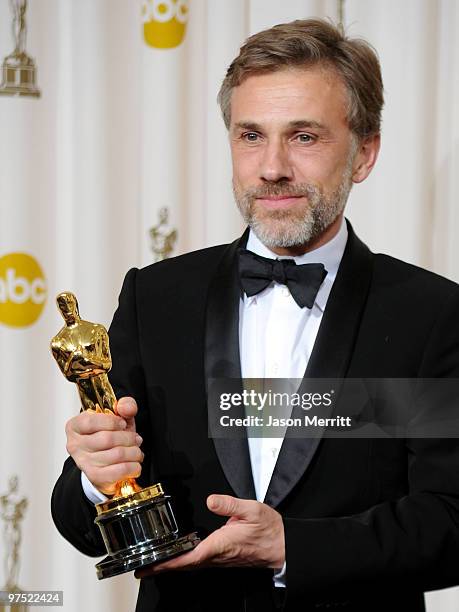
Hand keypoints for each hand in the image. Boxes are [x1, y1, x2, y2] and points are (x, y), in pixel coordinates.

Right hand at [65, 396, 143, 494]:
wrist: (106, 461)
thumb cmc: (110, 435)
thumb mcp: (117, 416)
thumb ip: (124, 406)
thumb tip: (127, 408)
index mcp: (75, 426)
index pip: (91, 422)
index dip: (112, 422)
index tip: (123, 423)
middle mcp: (75, 445)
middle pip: (107, 439)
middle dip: (128, 438)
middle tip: (136, 439)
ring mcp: (83, 462)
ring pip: (116, 455)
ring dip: (134, 452)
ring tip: (136, 451)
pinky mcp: (94, 476)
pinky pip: (119, 471)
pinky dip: (133, 466)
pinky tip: (135, 463)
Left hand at [135, 494, 284, 577]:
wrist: (283, 545)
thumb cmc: (269, 530)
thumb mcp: (252, 509)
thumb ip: (230, 504)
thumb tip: (211, 500)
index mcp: (221, 544)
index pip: (189, 556)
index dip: (169, 562)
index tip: (152, 566)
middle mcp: (218, 555)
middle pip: (185, 565)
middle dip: (163, 568)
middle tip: (142, 569)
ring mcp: (220, 559)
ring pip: (191, 565)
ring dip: (172, 565)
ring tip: (154, 563)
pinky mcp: (223, 557)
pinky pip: (199, 561)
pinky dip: (184, 561)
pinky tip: (178, 555)